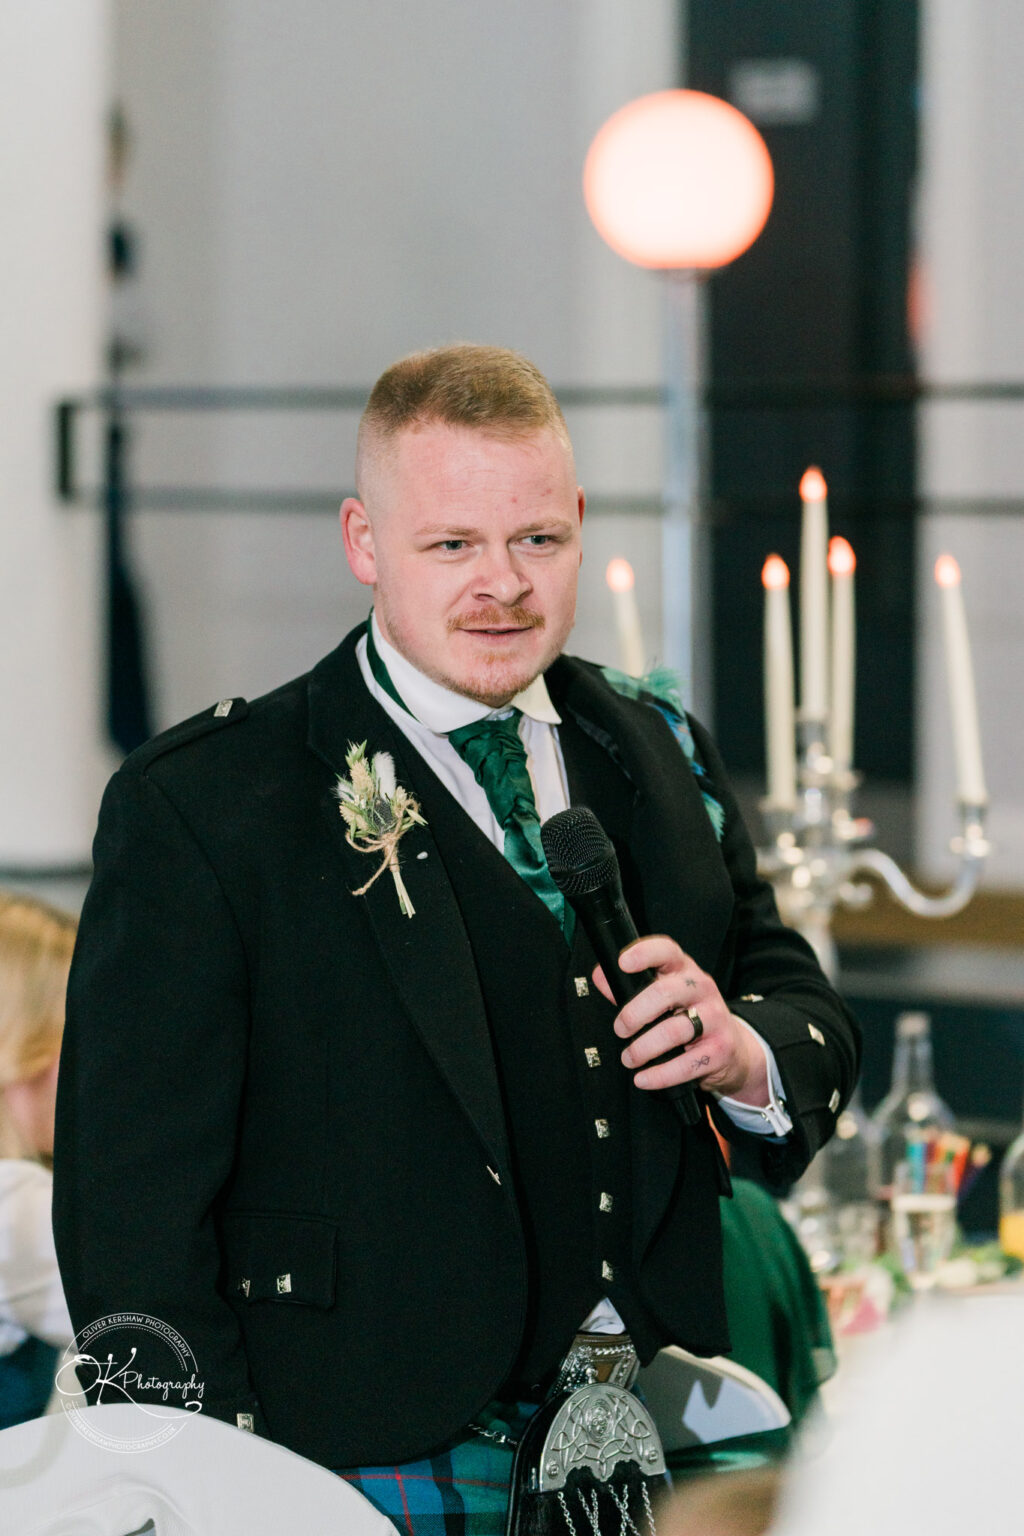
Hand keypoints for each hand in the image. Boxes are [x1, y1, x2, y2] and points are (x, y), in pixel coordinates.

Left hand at [592, 934, 769, 1102]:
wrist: (732, 1050)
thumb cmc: (689, 1016)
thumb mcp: (663, 996)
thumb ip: (630, 987)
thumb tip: (601, 977)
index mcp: (684, 970)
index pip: (667, 951)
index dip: (644, 953)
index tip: (623, 963)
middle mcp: (702, 989)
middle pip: (666, 992)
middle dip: (635, 1013)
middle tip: (620, 1029)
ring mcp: (715, 1018)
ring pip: (675, 1030)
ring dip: (644, 1048)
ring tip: (629, 1058)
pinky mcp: (720, 1049)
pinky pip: (686, 1064)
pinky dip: (660, 1075)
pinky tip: (643, 1079)